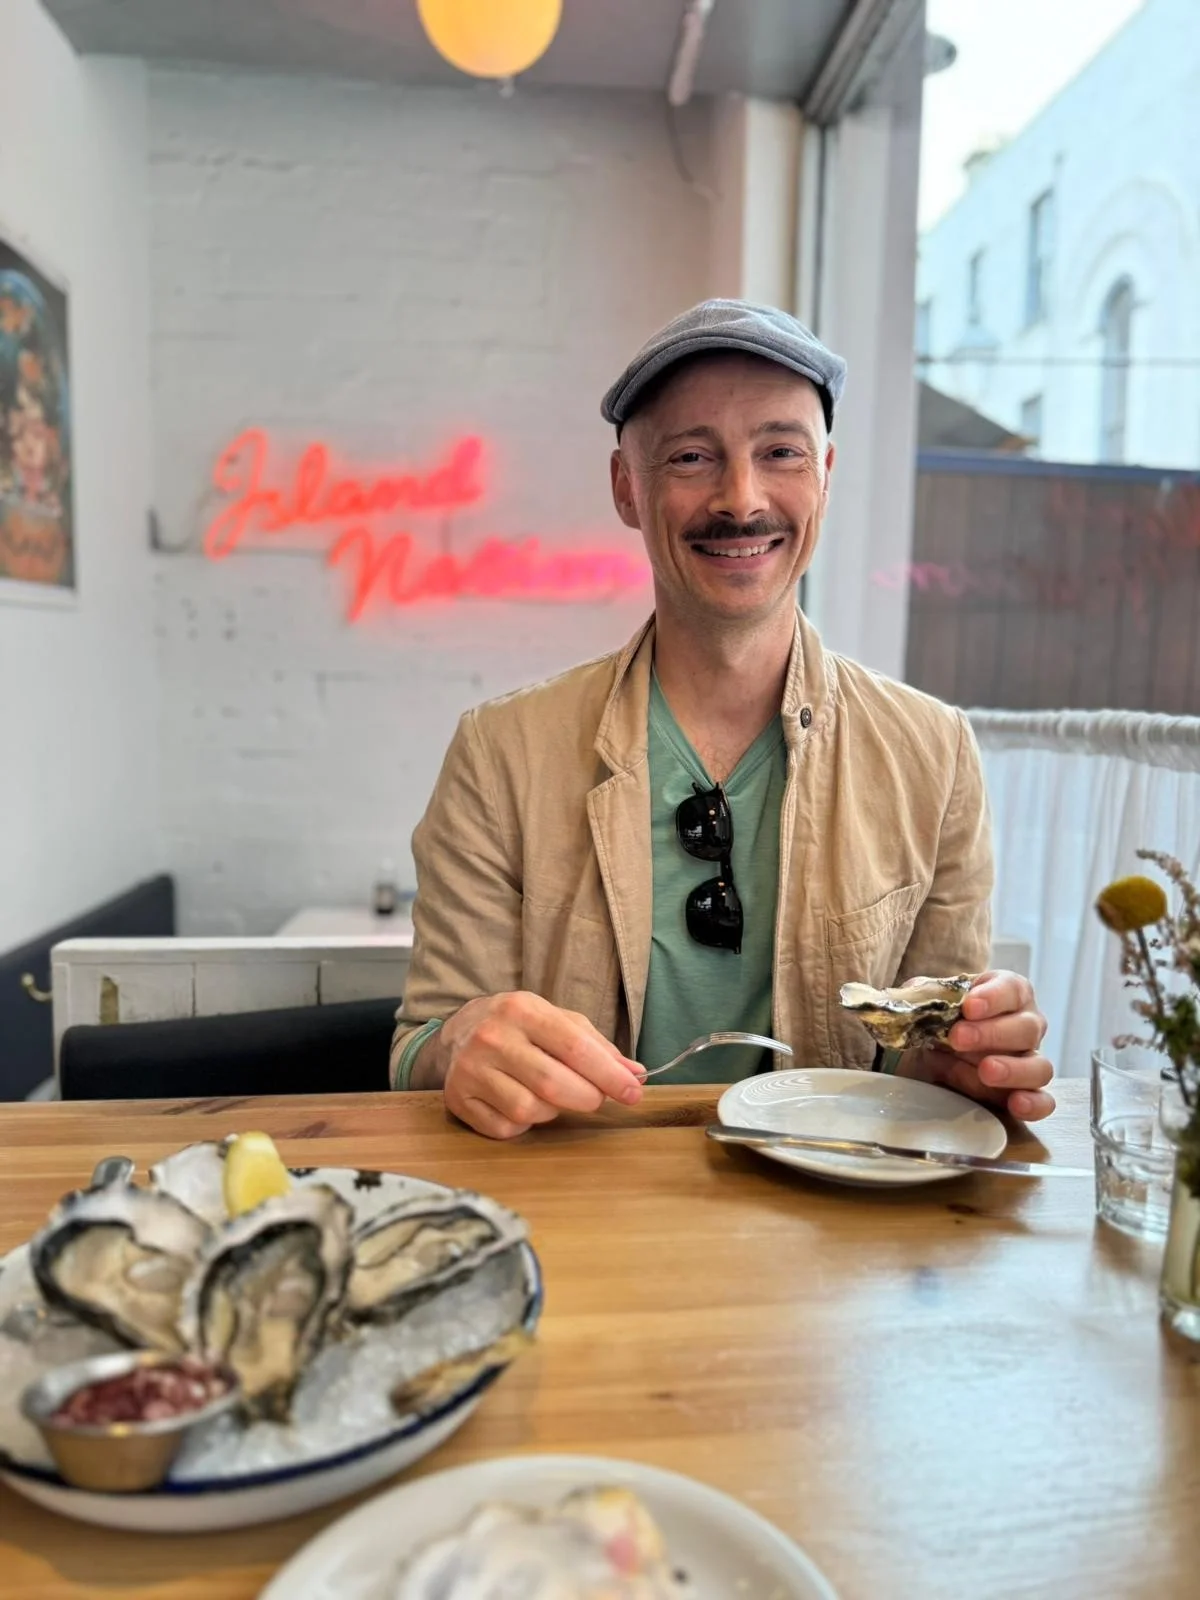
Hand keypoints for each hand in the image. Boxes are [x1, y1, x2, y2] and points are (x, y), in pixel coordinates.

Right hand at [438, 991, 643, 1139]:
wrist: (457, 1033)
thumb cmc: (518, 1027)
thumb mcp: (556, 1020)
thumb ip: (596, 1045)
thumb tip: (634, 1074)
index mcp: (522, 1010)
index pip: (574, 1047)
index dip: (609, 1074)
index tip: (633, 1092)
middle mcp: (492, 1037)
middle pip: (553, 1084)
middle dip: (587, 1098)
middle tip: (596, 1098)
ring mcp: (471, 1070)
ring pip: (529, 1110)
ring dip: (552, 1111)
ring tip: (551, 1095)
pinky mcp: (457, 1099)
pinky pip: (505, 1128)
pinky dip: (523, 1125)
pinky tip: (522, 1104)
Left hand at [897, 970, 1054, 1120]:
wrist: (928, 1053)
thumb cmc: (937, 1019)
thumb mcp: (927, 1001)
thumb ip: (924, 995)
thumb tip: (914, 1001)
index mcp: (1007, 994)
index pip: (1012, 989)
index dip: (994, 997)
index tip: (969, 1006)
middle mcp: (1026, 1026)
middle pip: (1027, 1028)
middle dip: (992, 1034)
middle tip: (958, 1038)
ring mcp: (1029, 1062)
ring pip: (1039, 1066)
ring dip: (1013, 1070)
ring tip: (986, 1071)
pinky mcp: (1025, 1094)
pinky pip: (1043, 1102)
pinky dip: (1034, 1104)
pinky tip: (1016, 1104)